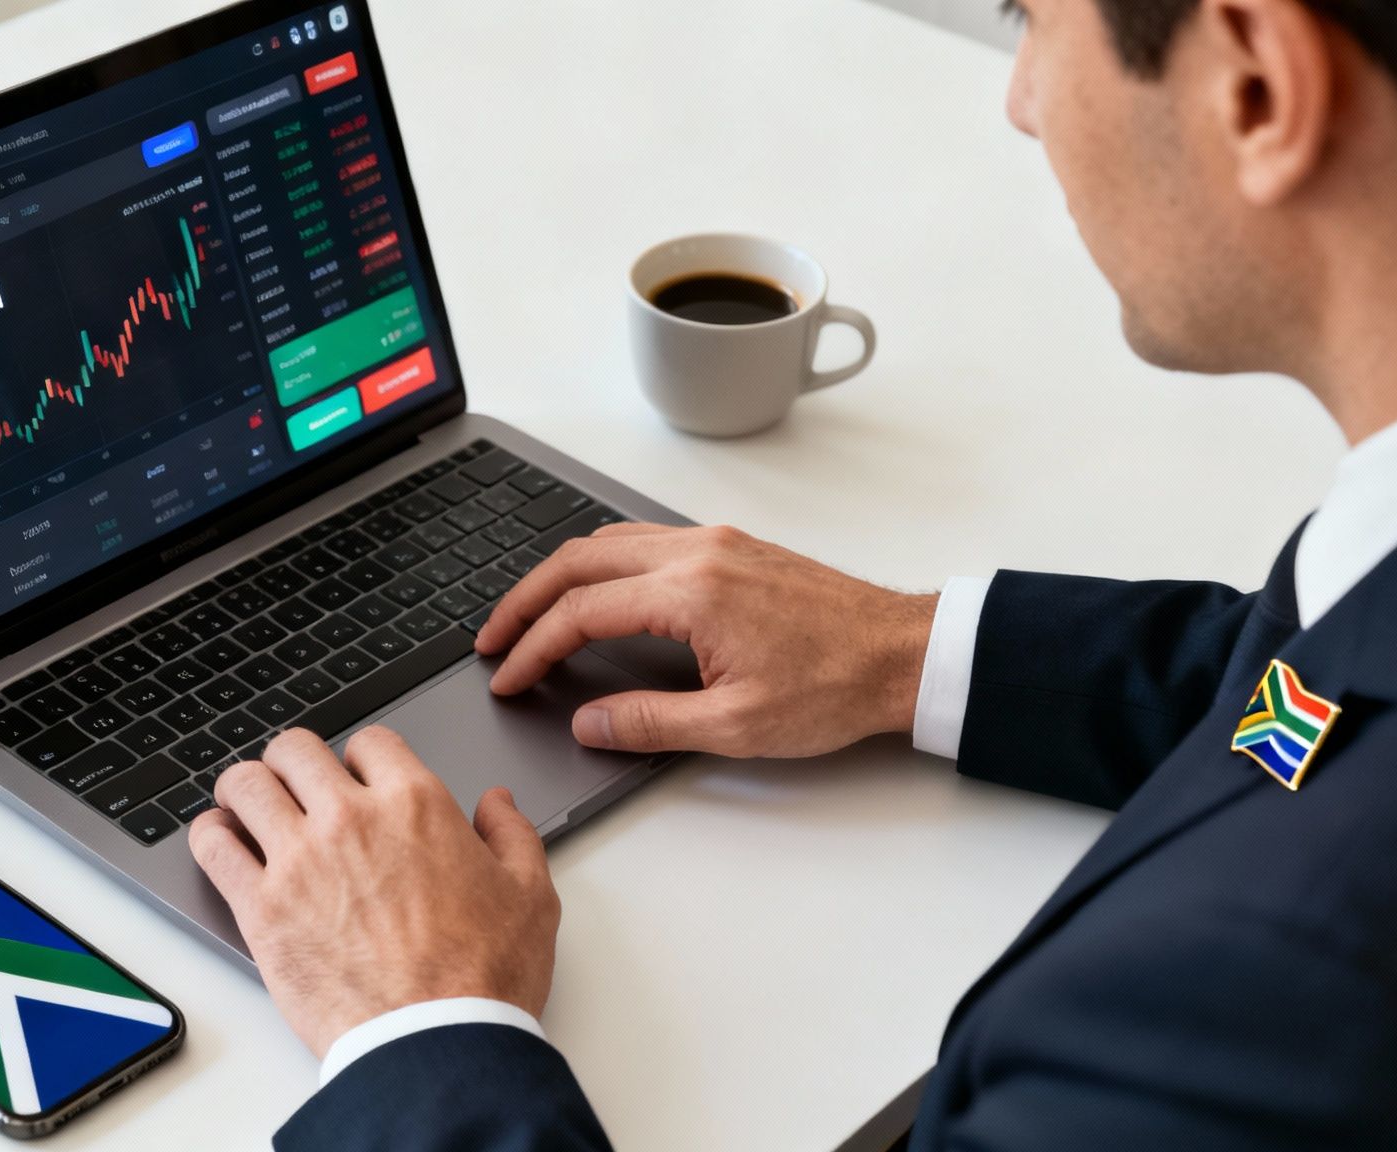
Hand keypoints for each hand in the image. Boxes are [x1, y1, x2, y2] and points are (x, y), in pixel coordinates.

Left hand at [186, 726, 559, 1057]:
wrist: (436, 1042)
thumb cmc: (483, 977)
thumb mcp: (530, 895)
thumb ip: (512, 835)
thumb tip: (497, 803)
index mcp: (415, 805)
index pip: (370, 742)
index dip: (364, 758)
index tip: (360, 780)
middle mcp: (350, 818)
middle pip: (295, 749)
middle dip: (295, 763)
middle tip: (297, 786)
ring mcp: (299, 860)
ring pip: (246, 784)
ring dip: (246, 790)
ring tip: (249, 806)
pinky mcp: (260, 907)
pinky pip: (213, 846)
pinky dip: (211, 836)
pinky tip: (221, 841)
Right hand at [475, 524, 937, 758]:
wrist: (903, 654)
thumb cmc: (835, 687)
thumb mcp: (736, 727)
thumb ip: (650, 723)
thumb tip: (588, 722)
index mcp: (692, 592)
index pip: (581, 612)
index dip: (532, 647)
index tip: (507, 677)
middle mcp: (697, 552)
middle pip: (579, 559)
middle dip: (525, 599)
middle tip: (493, 639)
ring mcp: (715, 543)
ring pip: (609, 541)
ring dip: (561, 577)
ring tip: (531, 617)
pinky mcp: (732, 548)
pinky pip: (643, 541)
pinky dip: (601, 565)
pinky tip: (595, 594)